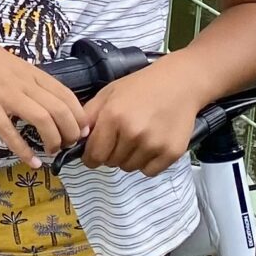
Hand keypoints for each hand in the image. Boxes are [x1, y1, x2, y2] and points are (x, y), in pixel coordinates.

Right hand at [0, 29, 84, 170]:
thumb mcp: (15, 65)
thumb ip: (30, 82)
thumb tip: (45, 103)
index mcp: (33, 73)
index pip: (67, 96)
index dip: (79, 117)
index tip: (82, 132)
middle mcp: (25, 83)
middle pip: (60, 110)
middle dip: (71, 133)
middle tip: (68, 146)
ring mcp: (6, 94)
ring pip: (43, 120)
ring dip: (53, 141)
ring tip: (52, 152)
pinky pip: (9, 131)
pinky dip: (23, 150)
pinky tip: (31, 162)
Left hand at [79, 61, 201, 176]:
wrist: (179, 83)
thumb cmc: (140, 87)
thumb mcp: (108, 94)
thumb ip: (89, 116)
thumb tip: (77, 139)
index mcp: (113, 117)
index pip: (94, 155)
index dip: (91, 157)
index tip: (93, 154)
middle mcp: (133, 133)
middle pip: (111, 162)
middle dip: (110, 154)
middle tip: (120, 138)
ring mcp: (154, 144)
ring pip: (129, 168)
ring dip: (128, 158)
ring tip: (137, 139)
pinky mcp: (171, 153)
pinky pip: (149, 171)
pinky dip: (147, 163)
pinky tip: (150, 145)